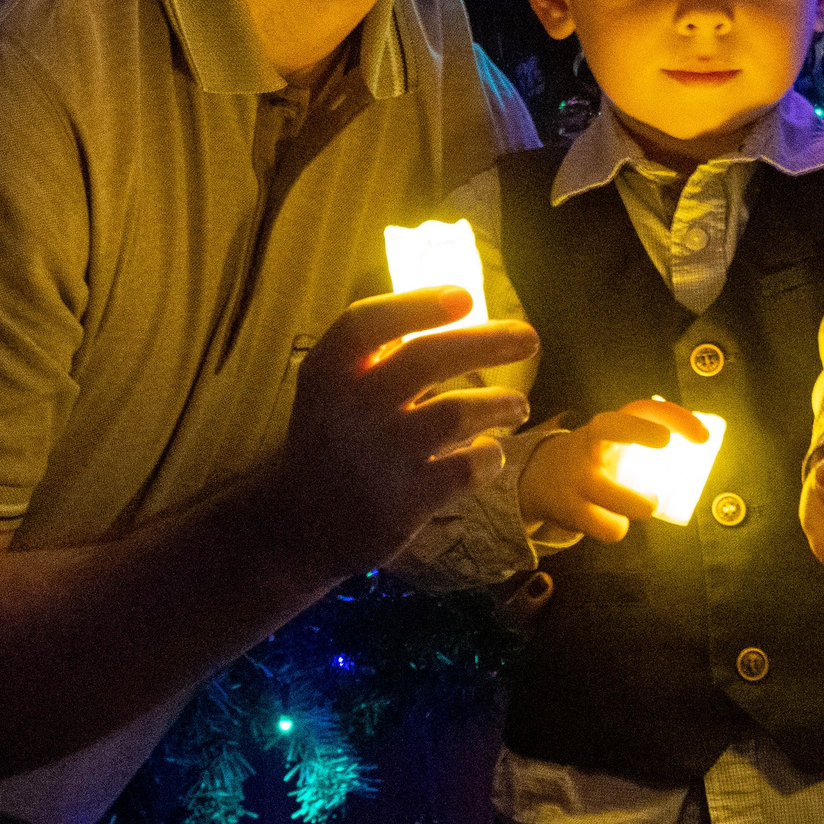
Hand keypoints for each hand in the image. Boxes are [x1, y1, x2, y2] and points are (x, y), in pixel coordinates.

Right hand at [273, 288, 538, 576]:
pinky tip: (491, 452)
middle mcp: (349, 409)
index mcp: (327, 373)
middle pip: (426, 359)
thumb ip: (376, 354)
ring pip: (456, 413)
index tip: (466, 297)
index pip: (367, 323)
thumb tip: (452, 304)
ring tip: (518, 405)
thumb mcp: (331, 391)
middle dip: (487, 342)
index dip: (418, 304)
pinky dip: (490, 456)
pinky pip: (465, 468)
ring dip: (499, 403)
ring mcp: (377, 458)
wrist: (294, 527)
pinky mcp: (401, 504)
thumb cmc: (331, 441)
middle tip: (529, 338)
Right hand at [518, 397, 708, 542]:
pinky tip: (609, 520)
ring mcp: (576, 476)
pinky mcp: (568, 508)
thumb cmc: (592, 459)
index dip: (674, 417)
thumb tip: (699, 447)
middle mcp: (589, 443)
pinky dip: (615, 527)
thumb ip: (646, 442)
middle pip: (611, 427)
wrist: (536, 478)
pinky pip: (606, 526)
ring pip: (612, 493)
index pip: (641, 408)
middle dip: (639, 430)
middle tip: (666, 443)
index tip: (703, 437)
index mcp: (607, 426)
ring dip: (638, 504)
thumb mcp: (612, 443)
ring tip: (645, 504)